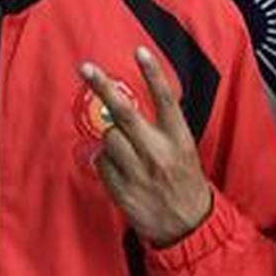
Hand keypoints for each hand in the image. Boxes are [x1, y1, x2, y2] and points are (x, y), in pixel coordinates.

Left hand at [80, 47, 212, 247]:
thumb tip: (125, 107)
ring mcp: (138, 171)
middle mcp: (158, 152)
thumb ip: (161, 128)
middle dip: (103, 87)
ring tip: (123, 150)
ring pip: (108, 138)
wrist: (188, 224)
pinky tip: (119, 169)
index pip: (165, 99)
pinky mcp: (123, 190)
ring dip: (109, 138)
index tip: (140, 51)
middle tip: (87, 68)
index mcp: (178, 138)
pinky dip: (105, 162)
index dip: (152, 73)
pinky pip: (102, 164)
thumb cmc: (184, 180)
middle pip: (124, 112)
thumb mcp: (183, 148)